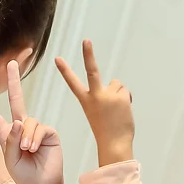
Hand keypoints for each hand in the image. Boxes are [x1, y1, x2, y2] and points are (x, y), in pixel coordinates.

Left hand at [0, 61, 66, 183]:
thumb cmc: (24, 174)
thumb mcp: (10, 158)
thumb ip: (11, 139)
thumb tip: (18, 120)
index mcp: (7, 134)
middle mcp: (21, 128)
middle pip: (16, 100)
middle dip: (14, 81)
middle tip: (10, 63)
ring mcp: (35, 128)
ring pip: (27, 121)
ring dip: (24, 137)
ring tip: (26, 151)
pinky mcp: (49, 132)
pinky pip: (39, 127)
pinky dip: (34, 138)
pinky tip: (34, 149)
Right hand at [55, 40, 134, 166]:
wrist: (113, 142)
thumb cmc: (106, 130)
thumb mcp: (101, 112)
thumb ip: (106, 95)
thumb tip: (117, 84)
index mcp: (85, 101)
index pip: (72, 83)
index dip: (65, 70)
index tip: (57, 58)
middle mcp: (95, 95)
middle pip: (91, 70)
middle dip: (88, 54)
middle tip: (86, 40)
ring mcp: (107, 94)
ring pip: (116, 85)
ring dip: (118, 95)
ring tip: (116, 111)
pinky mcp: (120, 95)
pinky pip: (124, 91)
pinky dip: (125, 100)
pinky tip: (122, 111)